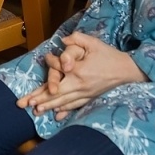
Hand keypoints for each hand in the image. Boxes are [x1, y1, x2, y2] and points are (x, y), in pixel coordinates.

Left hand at [21, 33, 146, 119]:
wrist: (128, 70)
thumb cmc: (109, 55)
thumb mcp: (94, 43)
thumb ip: (78, 39)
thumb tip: (63, 40)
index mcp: (79, 71)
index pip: (58, 78)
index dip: (46, 82)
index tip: (37, 84)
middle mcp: (81, 85)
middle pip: (57, 95)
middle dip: (40, 100)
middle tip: (26, 106)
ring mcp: (86, 93)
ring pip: (64, 102)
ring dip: (49, 107)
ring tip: (36, 112)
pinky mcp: (90, 98)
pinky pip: (75, 106)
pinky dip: (65, 111)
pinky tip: (56, 115)